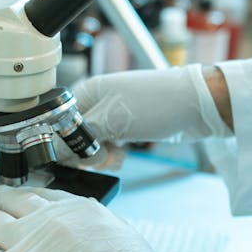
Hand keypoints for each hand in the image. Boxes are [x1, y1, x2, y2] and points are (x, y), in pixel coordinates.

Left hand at [0, 186, 165, 251]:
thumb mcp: (125, 239)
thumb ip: (102, 232)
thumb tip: (94, 239)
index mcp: (79, 210)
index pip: (47, 196)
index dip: (31, 198)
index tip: (25, 199)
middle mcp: (49, 219)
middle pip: (13, 199)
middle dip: (0, 198)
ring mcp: (26, 242)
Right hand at [60, 65, 229, 165]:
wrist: (198, 105)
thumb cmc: (157, 103)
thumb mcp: (112, 122)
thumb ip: (79, 138)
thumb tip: (53, 151)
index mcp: (87, 92)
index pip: (59, 123)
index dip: (64, 144)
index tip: (76, 159)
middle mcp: (96, 102)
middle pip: (75, 137)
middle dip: (87, 154)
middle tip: (104, 157)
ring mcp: (112, 114)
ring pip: (92, 145)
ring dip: (101, 157)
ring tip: (117, 156)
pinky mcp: (126, 126)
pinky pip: (108, 145)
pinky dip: (113, 154)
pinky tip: (123, 155)